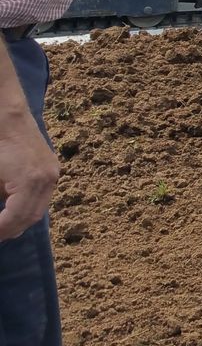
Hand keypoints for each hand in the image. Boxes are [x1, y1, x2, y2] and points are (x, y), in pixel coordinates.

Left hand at [0, 114, 58, 240]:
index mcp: (30, 180)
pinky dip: (27, 207)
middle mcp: (48, 179)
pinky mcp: (51, 167)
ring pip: (39, 208)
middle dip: (11, 229)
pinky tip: (12, 210)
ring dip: (20, 220)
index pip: (15, 217)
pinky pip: (42, 196)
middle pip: (31, 216)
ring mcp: (53, 172)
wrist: (8, 115)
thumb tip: (0, 216)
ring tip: (3, 227)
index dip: (1, 229)